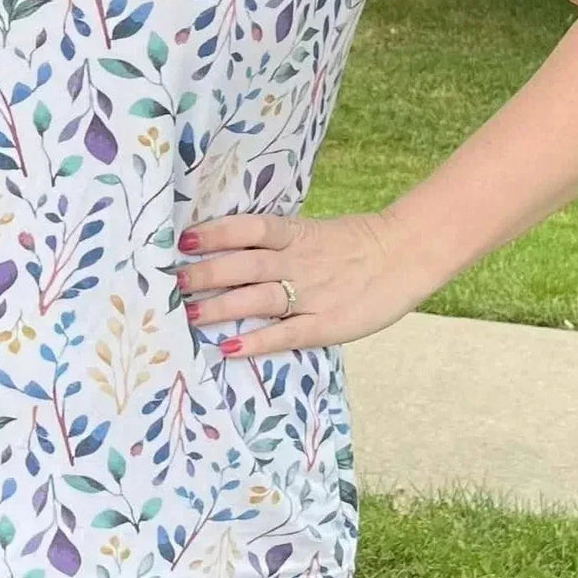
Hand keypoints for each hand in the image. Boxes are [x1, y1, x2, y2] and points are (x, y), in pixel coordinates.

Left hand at [175, 208, 424, 358]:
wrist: (406, 255)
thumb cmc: (357, 242)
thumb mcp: (315, 232)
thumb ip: (279, 241)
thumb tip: (234, 247)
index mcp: (295, 234)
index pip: (248, 229)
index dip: (215, 233)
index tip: (183, 239)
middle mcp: (297, 261)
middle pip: (242, 265)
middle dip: (204, 274)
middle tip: (170, 282)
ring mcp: (310, 294)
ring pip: (256, 298)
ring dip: (219, 307)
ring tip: (187, 315)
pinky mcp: (325, 324)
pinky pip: (285, 333)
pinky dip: (256, 340)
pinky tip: (229, 347)